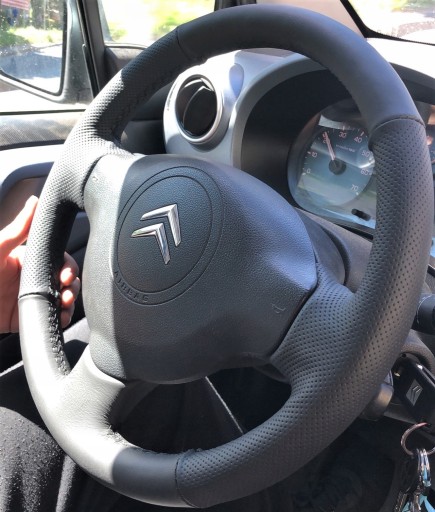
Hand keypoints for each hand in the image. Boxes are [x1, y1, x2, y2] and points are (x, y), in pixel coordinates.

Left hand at [0, 196, 80, 332]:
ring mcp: (31, 298)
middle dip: (72, 286)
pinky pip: (51, 317)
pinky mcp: (27, 317)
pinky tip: (60, 316)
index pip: (59, 261)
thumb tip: (34, 201)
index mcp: (29, 260)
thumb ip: (20, 228)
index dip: (68, 267)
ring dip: (70, 302)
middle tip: (67, 293)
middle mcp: (33, 279)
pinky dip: (61, 317)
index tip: (67, 275)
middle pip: (65, 280)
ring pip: (62, 299)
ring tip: (65, 305)